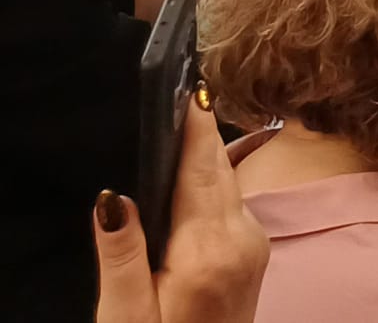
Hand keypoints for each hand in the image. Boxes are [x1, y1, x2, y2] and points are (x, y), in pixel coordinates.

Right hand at [93, 102, 267, 322]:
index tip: (191, 85)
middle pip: (218, 169)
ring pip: (228, 183)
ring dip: (206, 155)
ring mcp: (254, 245)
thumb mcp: (127, 314)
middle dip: (200, 131)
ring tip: (182, 119)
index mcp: (210, 247)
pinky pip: (231, 203)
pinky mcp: (253, 254)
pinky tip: (190, 173)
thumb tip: (114, 196)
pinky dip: (211, 182)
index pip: (202, 169)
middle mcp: (243, 237)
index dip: (196, 126)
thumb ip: (122, 254)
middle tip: (182, 87)